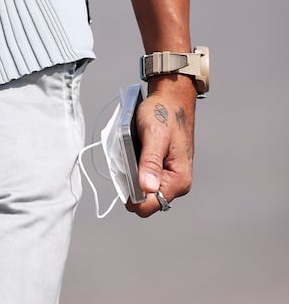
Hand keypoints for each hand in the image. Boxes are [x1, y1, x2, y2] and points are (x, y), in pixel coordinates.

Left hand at [127, 75, 195, 217]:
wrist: (171, 98)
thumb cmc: (163, 113)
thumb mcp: (154, 134)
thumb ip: (150, 162)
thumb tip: (147, 188)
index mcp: (179, 180)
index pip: (152, 205)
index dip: (133, 196)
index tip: (124, 173)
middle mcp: (178, 183)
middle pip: (146, 199)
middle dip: (132, 182)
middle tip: (129, 155)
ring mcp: (171, 177)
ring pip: (144, 188)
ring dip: (133, 173)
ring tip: (133, 149)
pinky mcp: (165, 169)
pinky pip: (146, 176)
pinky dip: (136, 166)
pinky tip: (136, 149)